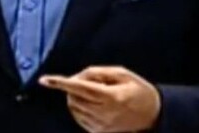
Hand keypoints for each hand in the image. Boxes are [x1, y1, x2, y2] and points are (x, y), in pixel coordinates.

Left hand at [39, 66, 160, 132]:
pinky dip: (79, 109)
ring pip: (74, 109)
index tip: (45, 80)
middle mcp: (105, 113)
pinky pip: (79, 119)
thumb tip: (77, 77)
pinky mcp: (100, 132)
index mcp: (111, 96)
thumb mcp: (122, 73)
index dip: (60, 82)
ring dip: (75, 98)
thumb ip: (97, 72)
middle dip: (72, 87)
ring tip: (93, 93)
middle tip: (87, 81)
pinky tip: (91, 104)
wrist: (153, 113)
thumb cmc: (138, 89)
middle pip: (73, 98)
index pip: (80, 88)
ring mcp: (102, 125)